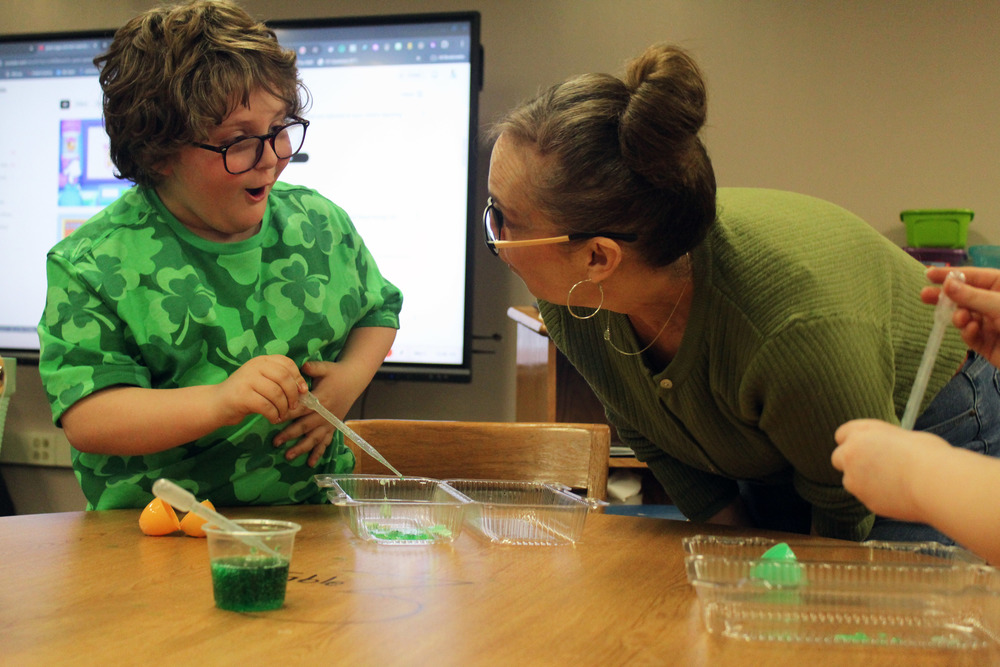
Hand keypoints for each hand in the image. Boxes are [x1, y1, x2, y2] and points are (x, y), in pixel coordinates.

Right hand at [214, 355, 306, 424]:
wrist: (216, 404)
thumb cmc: (245, 394)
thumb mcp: (262, 381)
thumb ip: (279, 381)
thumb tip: (304, 390)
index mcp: (261, 361)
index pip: (286, 363)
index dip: (298, 377)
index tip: (303, 391)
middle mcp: (254, 366)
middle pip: (284, 378)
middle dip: (293, 394)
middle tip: (294, 406)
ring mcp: (247, 380)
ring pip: (276, 393)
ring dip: (283, 407)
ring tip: (282, 414)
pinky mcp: (242, 396)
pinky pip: (266, 406)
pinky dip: (274, 414)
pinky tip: (273, 419)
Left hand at [272, 360, 356, 466]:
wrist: (353, 380)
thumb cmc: (336, 373)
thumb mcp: (325, 367)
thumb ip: (313, 368)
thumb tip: (301, 366)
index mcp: (321, 399)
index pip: (302, 408)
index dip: (288, 413)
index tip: (274, 419)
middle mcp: (325, 413)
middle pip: (305, 426)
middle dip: (290, 435)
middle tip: (275, 442)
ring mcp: (330, 422)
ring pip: (314, 438)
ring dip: (302, 448)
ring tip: (288, 456)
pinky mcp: (333, 426)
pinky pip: (326, 442)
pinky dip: (319, 453)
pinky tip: (310, 463)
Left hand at [831, 419, 946, 522]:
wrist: (933, 482)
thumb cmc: (928, 456)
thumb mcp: (905, 437)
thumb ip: (886, 442)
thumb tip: (888, 449)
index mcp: (861, 432)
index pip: (842, 434)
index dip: (854, 441)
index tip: (865, 447)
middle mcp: (850, 454)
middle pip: (839, 458)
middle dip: (852, 462)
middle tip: (874, 466)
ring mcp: (855, 479)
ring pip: (852, 481)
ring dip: (865, 482)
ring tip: (896, 481)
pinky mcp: (865, 500)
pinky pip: (868, 498)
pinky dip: (880, 497)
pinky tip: (902, 494)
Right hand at [923, 266, 999, 366]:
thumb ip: (971, 296)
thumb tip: (946, 284)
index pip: (973, 276)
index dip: (951, 275)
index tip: (928, 274)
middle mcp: (995, 303)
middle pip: (964, 297)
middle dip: (946, 298)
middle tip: (924, 296)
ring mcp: (991, 323)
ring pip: (964, 316)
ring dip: (959, 317)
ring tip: (960, 320)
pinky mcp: (987, 343)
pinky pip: (970, 335)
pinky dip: (968, 333)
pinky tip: (973, 332)